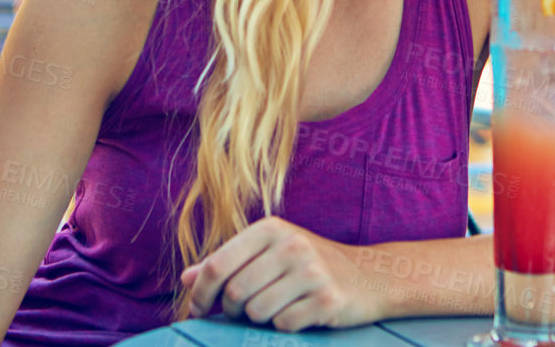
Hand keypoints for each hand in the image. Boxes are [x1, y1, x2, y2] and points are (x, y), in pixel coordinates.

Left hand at [179, 216, 384, 330]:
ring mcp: (312, 271)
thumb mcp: (268, 252)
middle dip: (231, 310)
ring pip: (256, 311)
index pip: (218, 265)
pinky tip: (298, 314)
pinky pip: (283, 324)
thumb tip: (186, 279)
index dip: (200, 293)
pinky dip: (285, 326)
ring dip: (259, 318)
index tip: (196, 309)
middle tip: (242, 311)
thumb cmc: (308, 264)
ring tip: (275, 308)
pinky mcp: (328, 299)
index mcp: (271, 228)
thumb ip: (228, 263)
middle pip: (235, 292)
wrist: (368, 275)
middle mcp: (291, 244)